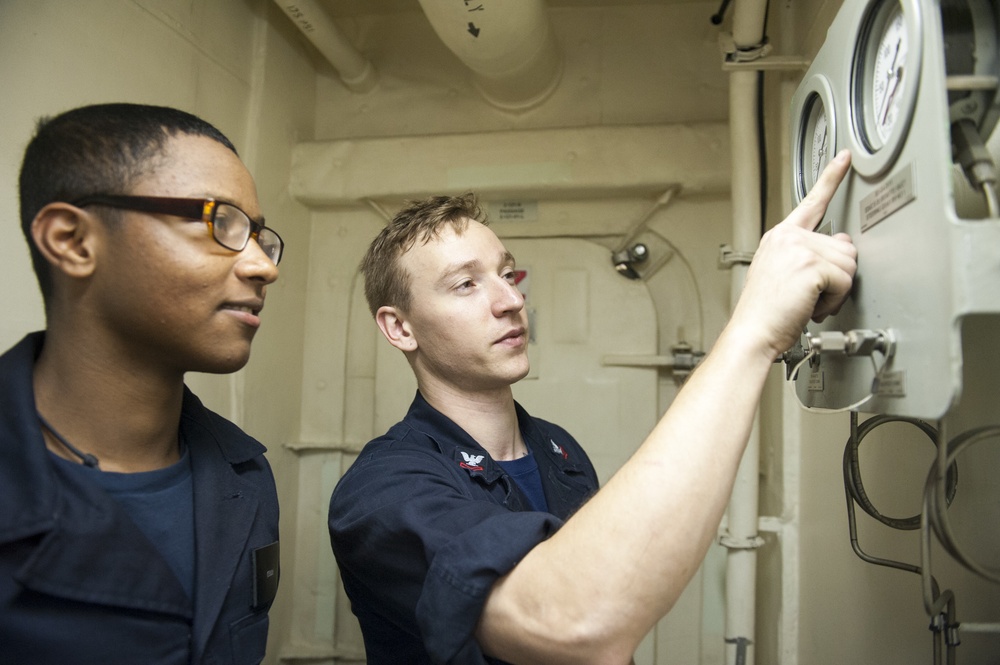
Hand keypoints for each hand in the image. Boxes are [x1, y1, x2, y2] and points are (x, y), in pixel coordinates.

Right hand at [731, 149, 856, 358]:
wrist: (751, 332)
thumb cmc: (765, 314)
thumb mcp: (784, 276)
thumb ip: (811, 256)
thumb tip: (842, 247)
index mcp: (780, 237)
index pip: (811, 202)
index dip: (831, 178)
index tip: (843, 158)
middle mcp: (788, 237)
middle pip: (843, 248)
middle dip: (836, 277)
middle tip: (810, 296)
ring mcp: (798, 248)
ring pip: (848, 265)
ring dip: (836, 291)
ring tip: (808, 303)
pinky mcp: (810, 264)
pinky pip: (845, 281)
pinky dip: (834, 300)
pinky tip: (811, 307)